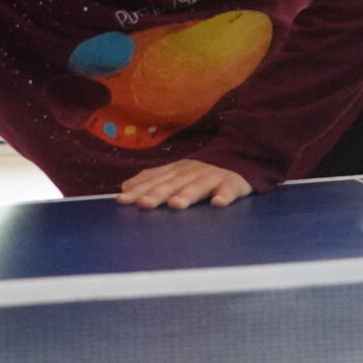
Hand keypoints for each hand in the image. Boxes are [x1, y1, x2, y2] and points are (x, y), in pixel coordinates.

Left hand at [117, 160, 253, 210]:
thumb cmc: (202, 174)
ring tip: (176, 204)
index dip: (139, 189)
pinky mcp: (233, 183)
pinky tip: (218, 203)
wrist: (239, 158)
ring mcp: (213, 176)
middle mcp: (192, 172)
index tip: (123, 200)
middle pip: (173, 183)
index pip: (155, 180)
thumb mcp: (176, 173)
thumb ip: (153, 179)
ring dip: (187, 194)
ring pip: (198, 186)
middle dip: (157, 193)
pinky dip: (225, 196)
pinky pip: (229, 190)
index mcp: (176, 170)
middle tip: (144, 204)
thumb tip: (125, 187)